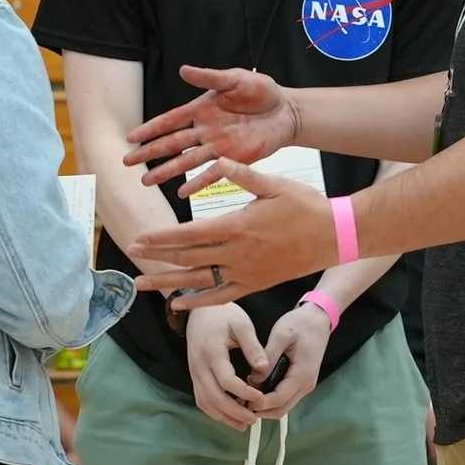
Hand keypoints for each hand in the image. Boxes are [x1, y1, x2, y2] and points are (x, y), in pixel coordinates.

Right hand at [124, 66, 300, 187]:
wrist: (286, 110)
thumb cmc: (261, 91)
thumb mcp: (235, 79)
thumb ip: (210, 77)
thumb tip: (183, 69)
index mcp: (200, 109)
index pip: (170, 121)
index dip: (150, 129)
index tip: (130, 138)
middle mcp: (204, 130)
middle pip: (171, 144)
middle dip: (149, 153)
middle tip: (127, 163)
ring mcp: (217, 147)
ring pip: (186, 161)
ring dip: (167, 172)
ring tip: (146, 182)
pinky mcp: (233, 160)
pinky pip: (212, 173)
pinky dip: (197, 183)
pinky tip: (181, 193)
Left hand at [128, 160, 335, 310]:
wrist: (333, 236)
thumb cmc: (304, 205)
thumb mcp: (273, 183)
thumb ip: (241, 173)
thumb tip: (215, 159)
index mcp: (237, 226)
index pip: (189, 234)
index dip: (161, 238)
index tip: (139, 238)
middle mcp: (237, 254)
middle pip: (187, 258)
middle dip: (156, 256)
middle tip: (131, 253)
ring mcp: (246, 273)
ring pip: (198, 281)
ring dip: (167, 282)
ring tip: (141, 283)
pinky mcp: (255, 285)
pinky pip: (221, 296)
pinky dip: (198, 301)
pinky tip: (178, 304)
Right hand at [183, 303, 270, 431]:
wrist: (199, 309)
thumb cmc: (223, 314)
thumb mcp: (242, 324)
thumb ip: (253, 347)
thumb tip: (264, 369)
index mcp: (212, 352)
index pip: (227, 381)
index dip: (244, 393)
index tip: (261, 397)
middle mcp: (199, 366)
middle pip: (214, 397)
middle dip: (234, 412)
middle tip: (254, 419)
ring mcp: (194, 372)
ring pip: (205, 402)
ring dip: (223, 416)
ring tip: (244, 424)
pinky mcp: (194, 375)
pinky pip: (201, 399)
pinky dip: (214, 411)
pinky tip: (230, 416)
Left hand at [253, 302, 331, 418]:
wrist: (318, 318)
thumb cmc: (300, 324)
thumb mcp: (281, 336)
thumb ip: (268, 358)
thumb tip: (254, 380)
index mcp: (302, 374)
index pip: (279, 399)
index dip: (260, 403)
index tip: (242, 399)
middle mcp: (306, 385)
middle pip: (282, 409)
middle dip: (261, 410)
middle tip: (240, 403)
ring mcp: (306, 385)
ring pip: (284, 406)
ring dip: (266, 407)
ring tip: (245, 398)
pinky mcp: (302, 382)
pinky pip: (287, 398)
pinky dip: (272, 400)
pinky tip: (257, 391)